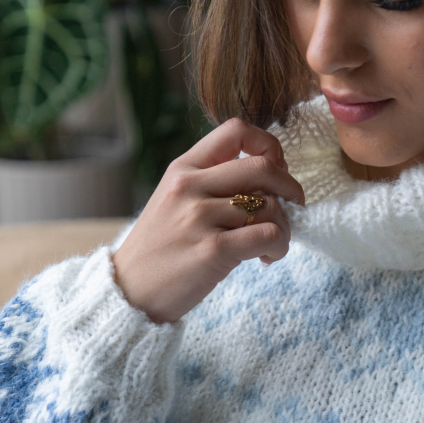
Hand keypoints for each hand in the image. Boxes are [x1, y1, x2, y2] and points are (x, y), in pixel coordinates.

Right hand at [111, 117, 304, 323]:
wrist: (129, 292)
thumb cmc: (160, 248)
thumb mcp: (174, 200)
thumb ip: (212, 182)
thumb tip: (269, 174)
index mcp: (183, 169)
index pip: (235, 130)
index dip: (268, 145)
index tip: (276, 168)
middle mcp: (190, 187)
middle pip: (263, 166)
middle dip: (291, 186)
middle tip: (294, 205)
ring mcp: (200, 218)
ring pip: (270, 206)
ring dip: (285, 227)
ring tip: (270, 244)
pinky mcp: (213, 250)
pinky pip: (268, 235)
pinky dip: (278, 246)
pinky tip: (265, 258)